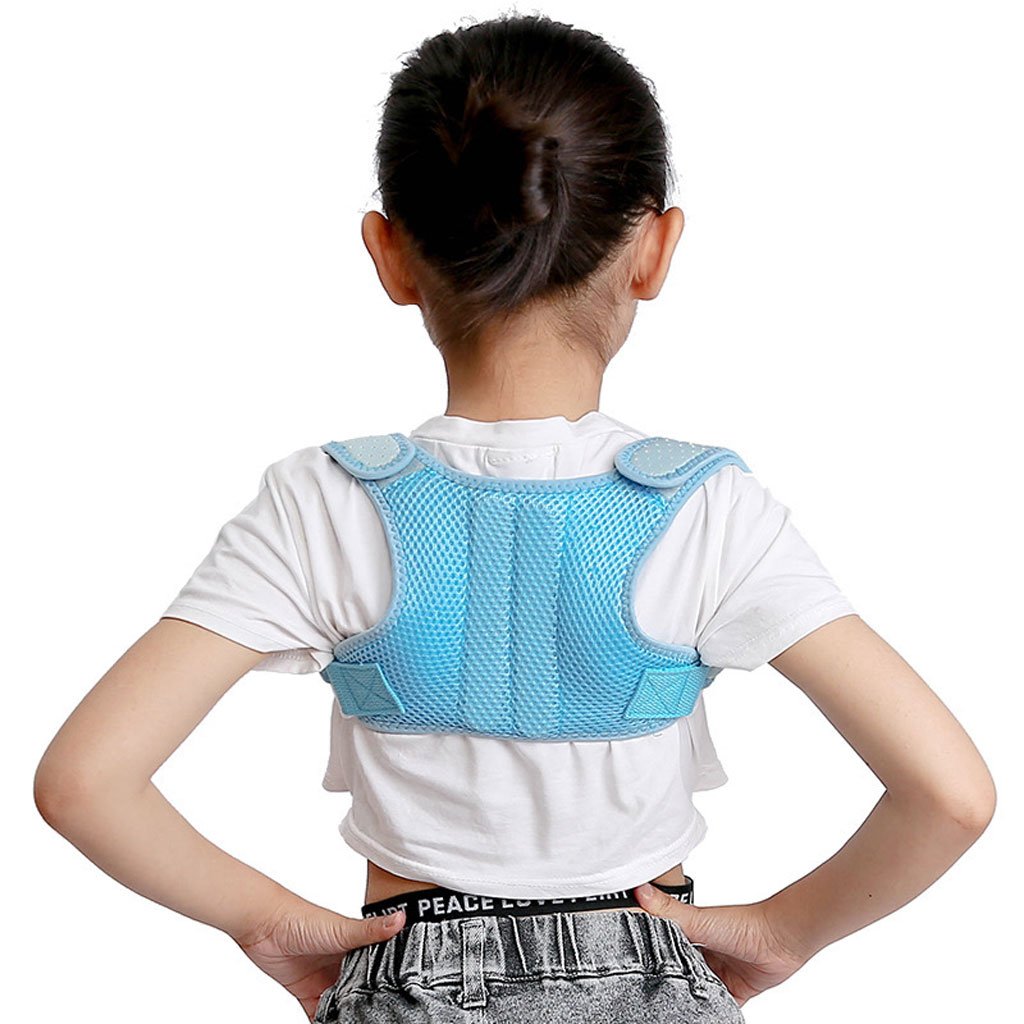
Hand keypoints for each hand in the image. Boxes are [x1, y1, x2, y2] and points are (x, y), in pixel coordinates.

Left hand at [231, 897, 405, 1020]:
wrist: (263, 925)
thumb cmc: (303, 918)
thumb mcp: (342, 929)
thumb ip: (371, 930)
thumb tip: (402, 917)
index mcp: (356, 948)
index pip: (378, 970)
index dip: (387, 985)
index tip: (401, 997)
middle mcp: (342, 965)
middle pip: (360, 992)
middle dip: (367, 1004)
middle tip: (382, 1015)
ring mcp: (325, 980)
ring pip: (342, 1006)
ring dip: (347, 1015)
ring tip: (361, 1022)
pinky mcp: (306, 993)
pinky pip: (319, 1015)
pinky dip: (326, 1023)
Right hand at [633, 884, 807, 1007]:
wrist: (780, 941)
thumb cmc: (743, 923)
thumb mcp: (699, 920)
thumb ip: (669, 911)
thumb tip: (641, 891)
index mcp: (691, 932)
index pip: (663, 945)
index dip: (651, 955)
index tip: (634, 966)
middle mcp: (703, 952)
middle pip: (679, 970)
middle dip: (670, 980)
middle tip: (652, 991)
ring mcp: (718, 972)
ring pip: (696, 989)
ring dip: (689, 996)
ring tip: (671, 1005)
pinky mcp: (733, 991)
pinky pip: (718, 1006)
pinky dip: (711, 1010)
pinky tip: (698, 1014)